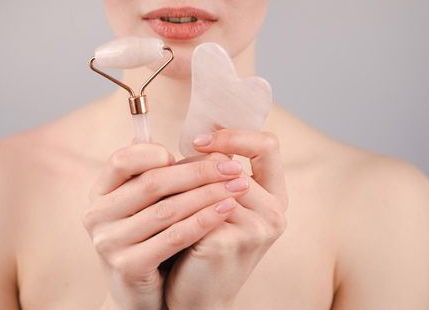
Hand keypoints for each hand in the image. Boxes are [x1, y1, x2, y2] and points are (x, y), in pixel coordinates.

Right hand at [82, 142, 249, 309]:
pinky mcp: (128, 266)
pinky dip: (204, 220)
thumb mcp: (145, 204)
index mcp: (100, 193)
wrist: (142, 292)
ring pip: (167, 210)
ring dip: (207, 195)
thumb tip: (191, 139)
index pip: (122, 160)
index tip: (194, 152)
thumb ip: (155, 172)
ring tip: (238, 186)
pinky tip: (226, 209)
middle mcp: (97, 215)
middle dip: (198, 172)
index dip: (157, 153)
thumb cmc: (149, 237)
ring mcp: (109, 242)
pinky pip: (174, 237)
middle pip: (151, 184)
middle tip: (232, 167)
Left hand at [164, 129, 287, 308]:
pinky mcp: (227, 242)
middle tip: (162, 169)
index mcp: (276, 197)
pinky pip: (193, 208)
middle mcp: (274, 212)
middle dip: (190, 165)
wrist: (198, 297)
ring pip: (207, 183)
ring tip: (152, 187)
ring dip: (176, 183)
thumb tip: (176, 135)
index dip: (233, 136)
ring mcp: (255, 229)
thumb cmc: (205, 246)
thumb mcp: (217, 206)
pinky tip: (154, 207)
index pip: (267, 145)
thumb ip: (210, 174)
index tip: (198, 142)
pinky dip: (171, 204)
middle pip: (227, 164)